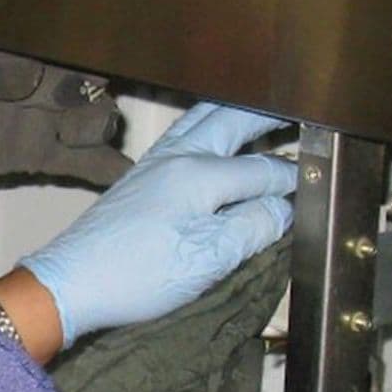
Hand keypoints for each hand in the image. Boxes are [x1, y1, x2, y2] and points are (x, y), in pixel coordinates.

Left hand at [22, 104, 296, 342]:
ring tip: (263, 115)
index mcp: (200, 173)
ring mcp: (155, 163)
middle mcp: (178, 157)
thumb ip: (253, 227)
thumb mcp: (208, 259)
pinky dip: (210, 127)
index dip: (293, 178)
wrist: (71, 281)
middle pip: (232, 121)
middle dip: (268, 115)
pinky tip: (214, 140)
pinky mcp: (140, 177)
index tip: (319, 182)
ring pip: (204, 120)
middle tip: (300, 110)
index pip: (262, 169)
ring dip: (236, 114)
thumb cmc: (138, 274)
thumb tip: (285, 208)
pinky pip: (185, 135)